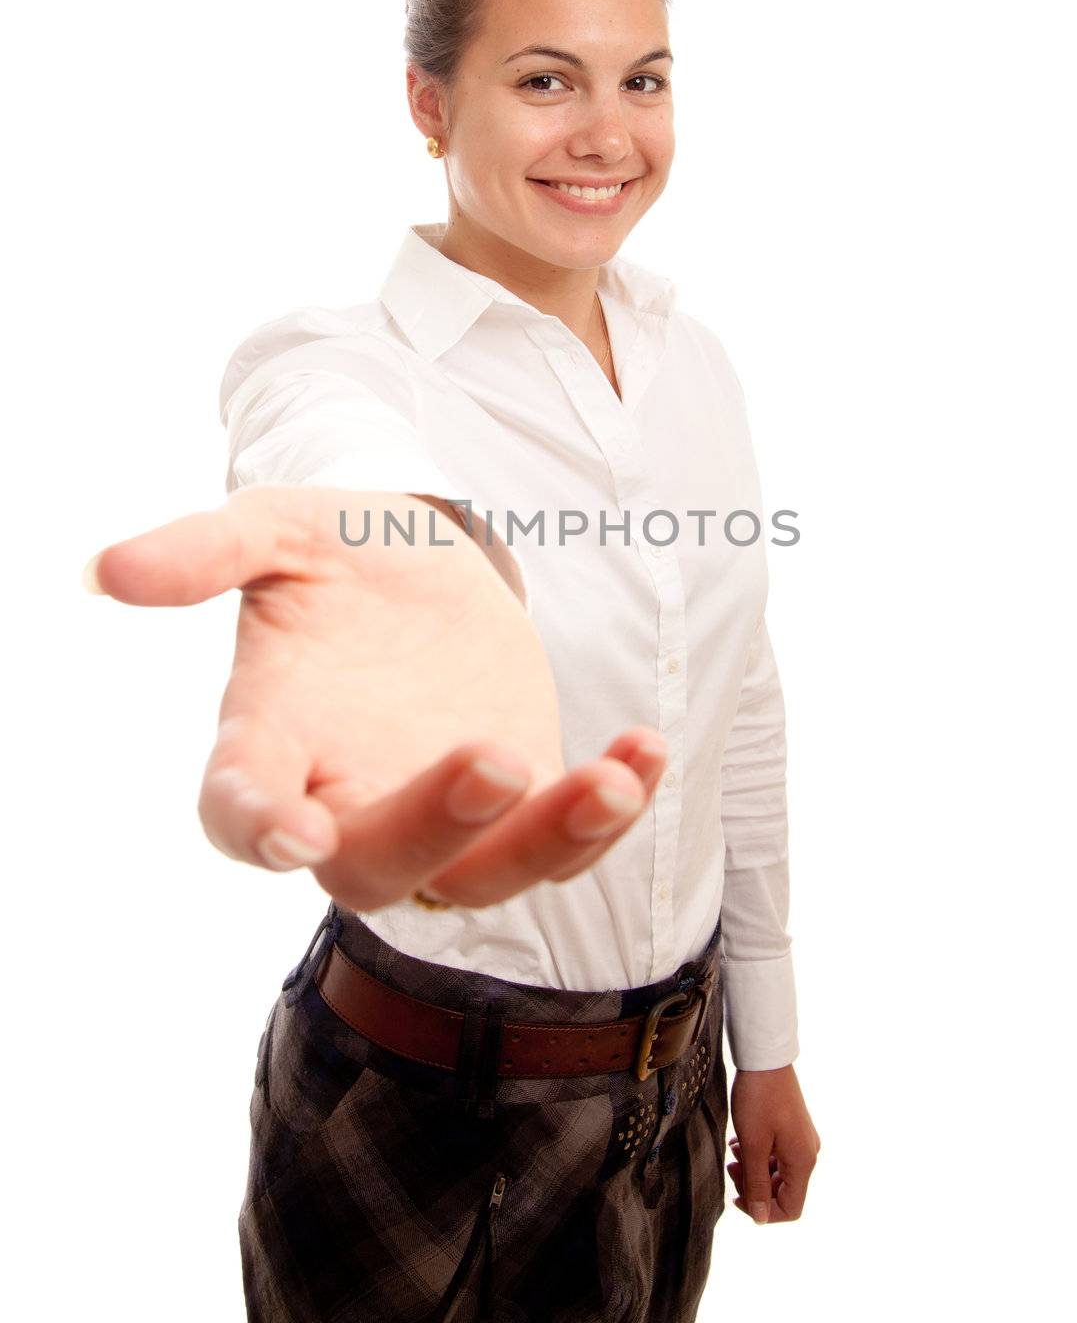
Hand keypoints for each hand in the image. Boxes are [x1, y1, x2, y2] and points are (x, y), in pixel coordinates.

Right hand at [84, 485, 667, 908]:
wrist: (428, 562)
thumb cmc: (340, 554)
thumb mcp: (281, 528)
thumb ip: (208, 548)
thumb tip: (105, 569)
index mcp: (272, 740)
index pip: (240, 809)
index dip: (258, 826)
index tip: (293, 828)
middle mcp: (348, 799)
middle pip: (372, 865)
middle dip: (433, 826)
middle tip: (492, 755)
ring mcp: (438, 813)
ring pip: (481, 876)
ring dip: (548, 840)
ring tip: (611, 778)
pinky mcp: (518, 802)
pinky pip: (562, 837)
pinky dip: (609, 810)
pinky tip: (643, 752)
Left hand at [727, 1065, 820, 1223]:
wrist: (765, 1059)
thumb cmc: (758, 1099)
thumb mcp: (753, 1145)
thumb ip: (757, 1184)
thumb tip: (760, 1218)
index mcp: (803, 1162)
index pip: (790, 1208)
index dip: (763, 1211)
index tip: (738, 1197)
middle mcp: (808, 1154)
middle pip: (783, 1191)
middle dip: (755, 1188)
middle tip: (731, 1169)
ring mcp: (802, 1140)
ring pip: (778, 1173)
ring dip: (754, 1171)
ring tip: (733, 1153)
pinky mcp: (793, 1129)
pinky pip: (777, 1155)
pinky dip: (759, 1156)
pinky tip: (740, 1143)